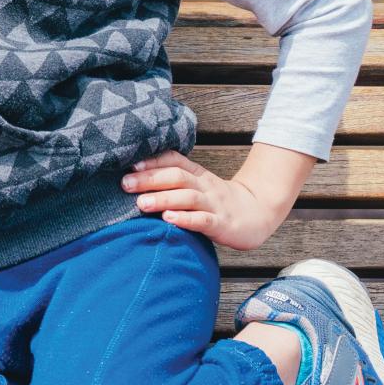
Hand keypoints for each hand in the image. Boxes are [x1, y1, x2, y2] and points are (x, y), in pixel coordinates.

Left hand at [123, 148, 302, 250]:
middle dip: (150, 179)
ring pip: (188, 197)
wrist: (258, 214)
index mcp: (197, 174)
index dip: (153, 161)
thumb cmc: (217, 201)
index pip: (174, 160)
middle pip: (177, 177)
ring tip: (141, 203)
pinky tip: (168, 219)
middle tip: (125, 184)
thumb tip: (134, 179)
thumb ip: (173, 181)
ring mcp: (214, 204)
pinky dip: (185, 219)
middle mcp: (204, 186)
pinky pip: (203, 220)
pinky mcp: (222, 224)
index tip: (129, 164)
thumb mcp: (197, 185)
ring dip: (163, 199)